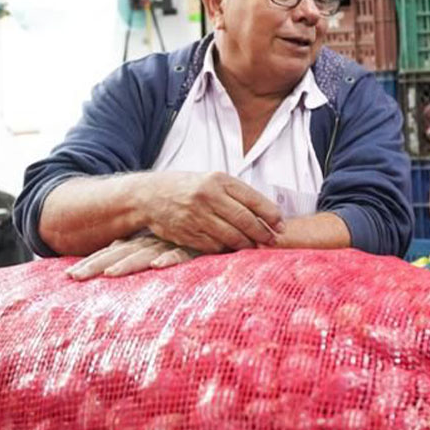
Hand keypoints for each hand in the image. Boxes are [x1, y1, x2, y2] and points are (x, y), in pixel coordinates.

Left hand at [67, 236, 200, 280]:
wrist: (218, 213)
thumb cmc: (191, 233)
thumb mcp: (164, 242)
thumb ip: (144, 248)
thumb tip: (117, 250)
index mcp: (144, 242)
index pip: (114, 252)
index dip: (93, 262)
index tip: (70, 274)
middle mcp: (153, 242)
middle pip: (122, 254)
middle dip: (97, 265)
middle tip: (74, 276)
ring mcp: (172, 244)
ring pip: (146, 255)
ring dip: (128, 264)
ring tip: (110, 274)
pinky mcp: (194, 247)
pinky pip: (180, 253)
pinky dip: (169, 258)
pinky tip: (158, 265)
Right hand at [140, 172, 283, 252]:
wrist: (148, 195)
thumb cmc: (188, 187)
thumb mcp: (212, 180)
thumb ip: (237, 194)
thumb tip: (269, 214)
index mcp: (218, 180)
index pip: (254, 200)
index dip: (271, 215)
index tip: (281, 226)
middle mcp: (208, 197)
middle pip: (245, 220)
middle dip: (263, 233)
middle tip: (272, 241)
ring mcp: (196, 216)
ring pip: (232, 236)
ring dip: (247, 245)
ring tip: (255, 247)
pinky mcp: (186, 233)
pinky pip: (214, 246)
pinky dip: (226, 249)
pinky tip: (232, 248)